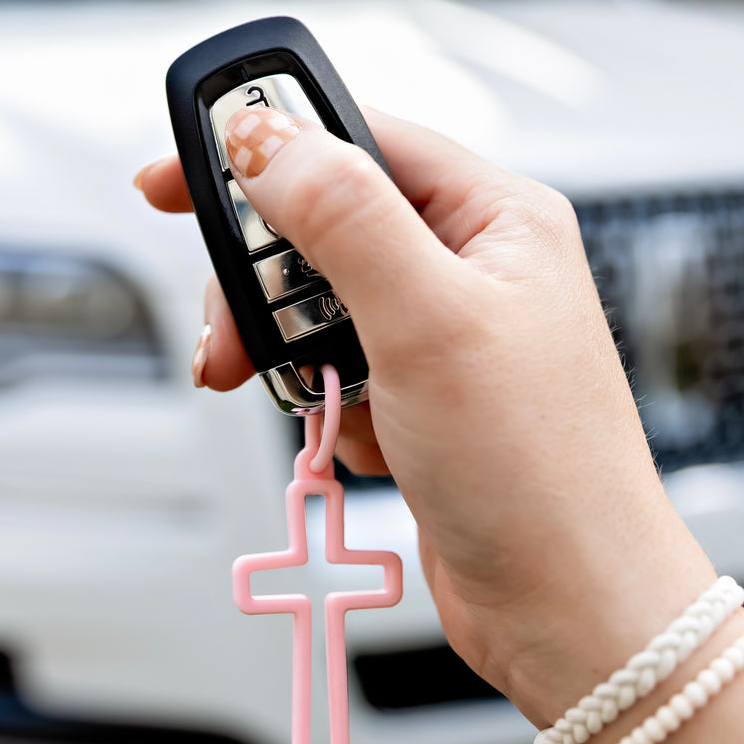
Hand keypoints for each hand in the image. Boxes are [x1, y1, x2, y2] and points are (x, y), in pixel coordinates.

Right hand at [135, 107, 715, 725]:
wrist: (566, 607)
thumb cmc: (538, 471)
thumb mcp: (428, 321)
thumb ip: (342, 216)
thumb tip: (263, 136)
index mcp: (494, 219)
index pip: (358, 141)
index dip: (264, 150)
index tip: (177, 179)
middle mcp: (473, 269)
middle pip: (325, 230)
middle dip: (265, 285)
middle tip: (231, 334)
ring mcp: (446, 339)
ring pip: (321, 308)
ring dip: (291, 354)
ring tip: (298, 401)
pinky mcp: (422, 400)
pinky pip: (338, 374)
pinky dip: (327, 407)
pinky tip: (358, 441)